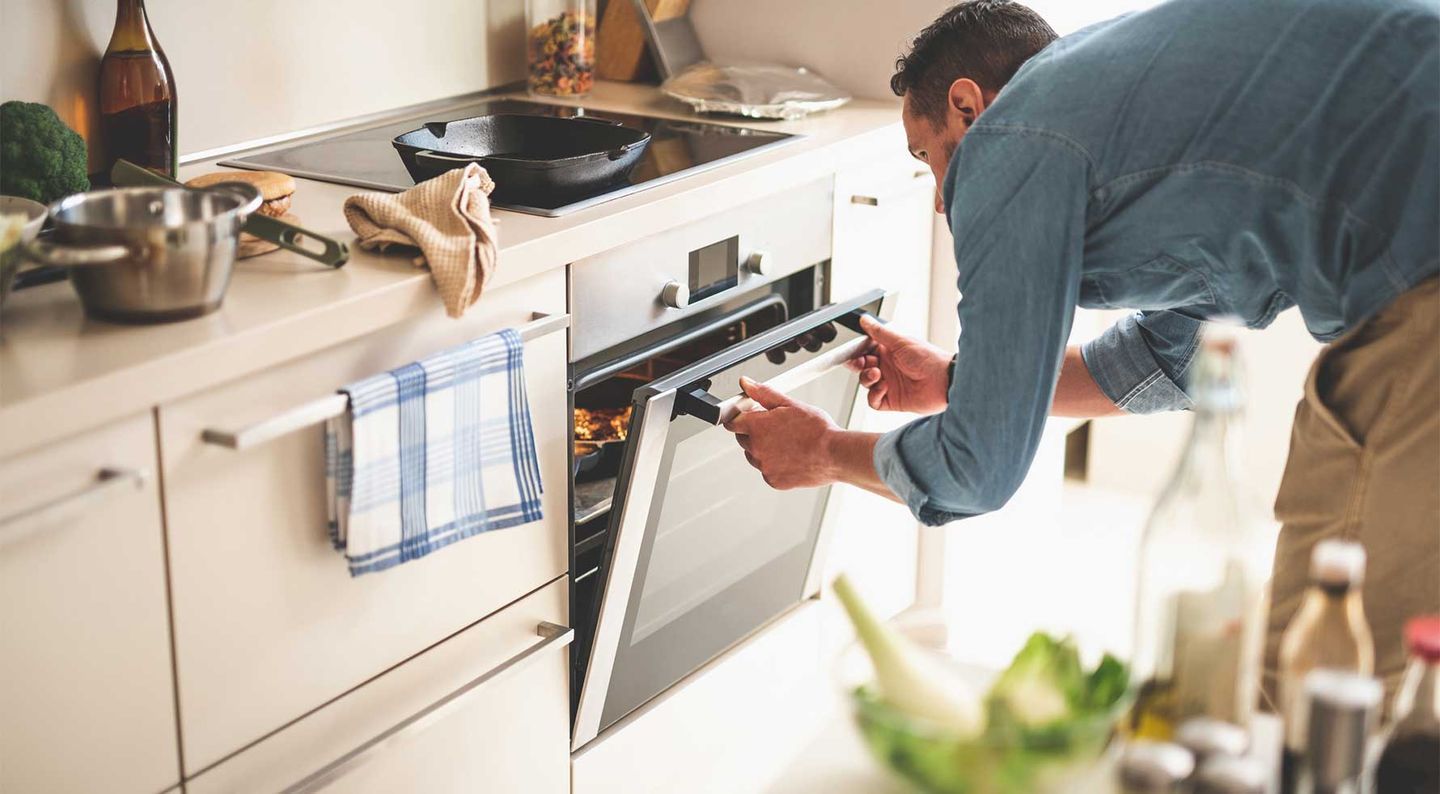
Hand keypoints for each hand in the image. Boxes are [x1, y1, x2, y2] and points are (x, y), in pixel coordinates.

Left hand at [723, 376, 839, 489]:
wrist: (835, 454)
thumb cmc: (817, 430)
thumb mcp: (790, 404)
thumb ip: (763, 393)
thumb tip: (746, 383)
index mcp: (757, 427)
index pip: (732, 422)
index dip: (739, 417)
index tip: (746, 415)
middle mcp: (756, 449)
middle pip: (743, 438)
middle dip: (754, 431)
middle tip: (776, 426)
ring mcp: (764, 467)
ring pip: (755, 455)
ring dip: (763, 448)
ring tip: (787, 441)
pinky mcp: (773, 480)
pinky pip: (767, 470)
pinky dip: (774, 464)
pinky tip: (791, 455)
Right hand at [846, 315, 951, 413]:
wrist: (945, 382)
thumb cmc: (929, 359)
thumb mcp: (900, 341)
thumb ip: (879, 331)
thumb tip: (865, 320)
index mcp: (889, 351)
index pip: (866, 351)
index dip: (858, 351)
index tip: (854, 350)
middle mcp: (888, 367)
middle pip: (862, 367)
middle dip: (858, 365)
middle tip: (863, 362)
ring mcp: (890, 384)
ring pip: (865, 383)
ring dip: (867, 378)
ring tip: (877, 374)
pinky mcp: (892, 400)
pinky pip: (873, 401)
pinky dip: (874, 394)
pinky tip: (884, 387)